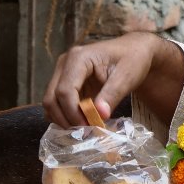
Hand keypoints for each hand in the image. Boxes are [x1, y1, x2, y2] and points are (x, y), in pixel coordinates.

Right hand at [42, 32, 183, 128]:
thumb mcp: (126, 77)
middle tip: (85, 132)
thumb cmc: (132, 60)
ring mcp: (62, 72)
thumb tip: (100, 115)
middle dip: (66, 119)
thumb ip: (112, 95)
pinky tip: (82, 121)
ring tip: (85, 128)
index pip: (65, 90)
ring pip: (50, 102)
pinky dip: (65, 116)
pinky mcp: (64, 82)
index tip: (89, 127)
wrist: (133, 50)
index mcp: (78, 58)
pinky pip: (56, 103)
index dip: (73, 113)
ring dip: (63, 119)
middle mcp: (64, 64)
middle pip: (52, 98)